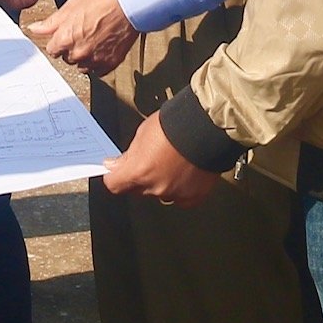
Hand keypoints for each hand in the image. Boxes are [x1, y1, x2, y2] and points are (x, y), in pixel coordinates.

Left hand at [27, 0, 139, 75]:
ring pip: (81, 65)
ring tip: (94, 38)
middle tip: (83, 32)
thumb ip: (51, 22)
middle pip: (66, 58)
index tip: (66, 34)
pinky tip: (103, 46)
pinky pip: (98, 70)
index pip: (52, 50)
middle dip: (71, 48)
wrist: (129, 5)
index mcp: (65, 39)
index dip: (59, 40)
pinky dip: (98, 61)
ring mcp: (94, 60)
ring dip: (84, 56)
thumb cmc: (102, 1)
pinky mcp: (109, 64)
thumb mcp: (71, 6)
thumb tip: (35, 29)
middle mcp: (78, 53)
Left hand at [101, 110, 219, 207]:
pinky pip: (181, 197)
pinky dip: (181, 188)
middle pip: (138, 189)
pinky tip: (185, 172)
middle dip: (141, 177)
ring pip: (160, 192)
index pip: (114, 185)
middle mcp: (155, 187)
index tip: (117, 169)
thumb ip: (130, 154)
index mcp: (138, 171)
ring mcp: (176, 193)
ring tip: (172, 162)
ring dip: (162, 182)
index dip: (115, 176)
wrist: (208, 125)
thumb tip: (117, 165)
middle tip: (150, 159)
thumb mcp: (143, 133)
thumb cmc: (176, 124)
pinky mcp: (194, 196)